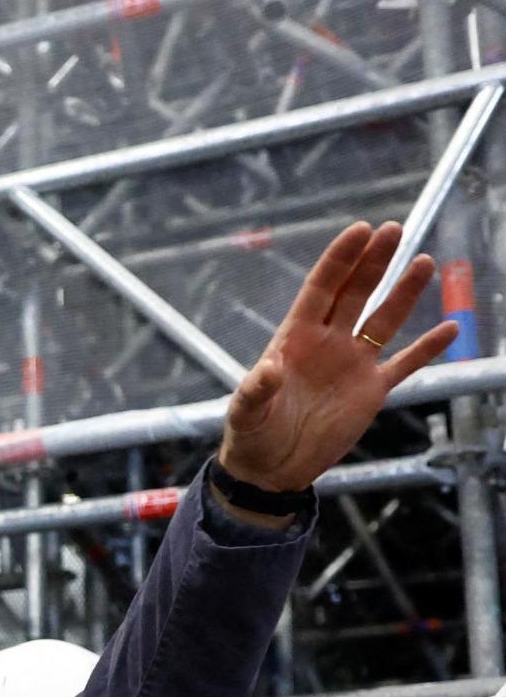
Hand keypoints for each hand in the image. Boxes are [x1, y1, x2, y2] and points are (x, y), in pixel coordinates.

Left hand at [219, 220, 457, 493]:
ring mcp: (352, 364)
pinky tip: (450, 328)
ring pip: (384, 320)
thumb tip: (266, 370)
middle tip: (393, 228)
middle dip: (373, 261)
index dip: (339, 260)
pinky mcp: (371, 391)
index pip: (321, 289)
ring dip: (404, 293)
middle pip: (355, 293)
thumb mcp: (246, 413)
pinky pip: (405, 364)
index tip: (359, 231)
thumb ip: (255, 391)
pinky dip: (427, 349)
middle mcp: (327, 343)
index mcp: (294, 338)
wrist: (271, 468)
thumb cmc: (251, 435)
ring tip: (424, 261)